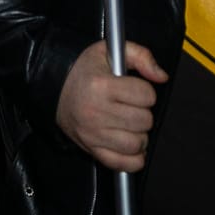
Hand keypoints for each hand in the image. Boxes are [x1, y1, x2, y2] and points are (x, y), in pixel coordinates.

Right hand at [56, 40, 167, 172]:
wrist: (53, 89)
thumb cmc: (83, 71)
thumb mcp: (107, 52)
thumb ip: (140, 56)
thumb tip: (161, 76)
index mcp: (101, 85)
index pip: (146, 95)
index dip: (145, 91)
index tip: (134, 89)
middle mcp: (96, 111)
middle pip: (144, 120)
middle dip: (142, 112)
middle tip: (130, 105)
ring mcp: (93, 133)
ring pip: (137, 143)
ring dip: (139, 134)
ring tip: (128, 123)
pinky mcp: (92, 149)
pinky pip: (124, 163)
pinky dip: (133, 158)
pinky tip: (129, 144)